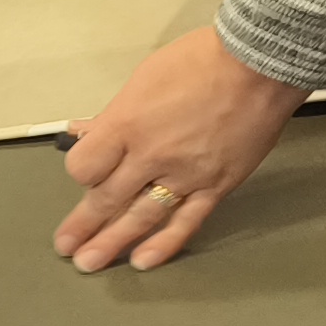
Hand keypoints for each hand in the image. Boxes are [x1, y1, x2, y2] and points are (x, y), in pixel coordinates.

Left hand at [54, 25, 309, 269]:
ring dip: (112, 243)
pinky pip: (185, 222)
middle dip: (83, 225)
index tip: (85, 173)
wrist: (259, 66)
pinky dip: (163, 244)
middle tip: (65, 246)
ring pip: (141, 217)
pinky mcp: (216, 185)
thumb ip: (114, 114)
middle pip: (106, 198)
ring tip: (89, 264)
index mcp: (127, 123)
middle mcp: (151, 154)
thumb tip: (86, 132)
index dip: (81, 172)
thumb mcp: (143, 79)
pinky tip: (142, 261)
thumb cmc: (201, 62)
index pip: (85, 166)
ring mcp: (185, 174)